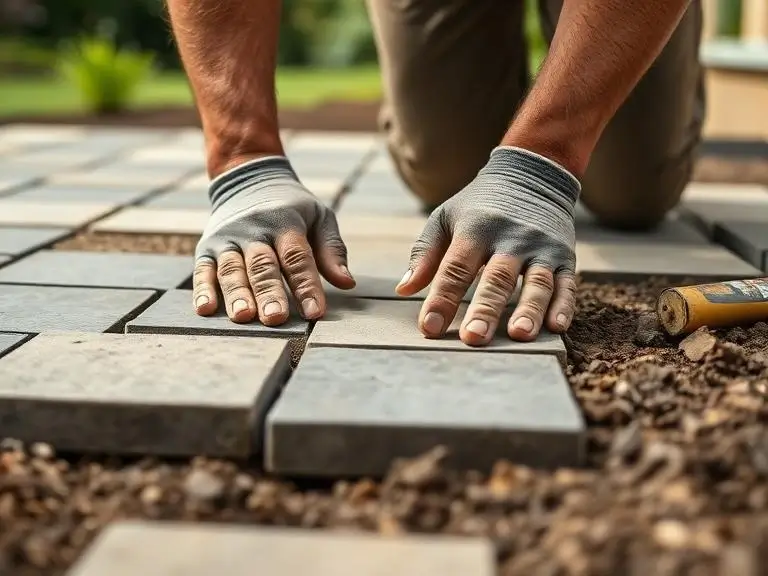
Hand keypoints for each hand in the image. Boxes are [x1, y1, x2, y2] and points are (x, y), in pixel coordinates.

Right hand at [194, 156, 353, 323]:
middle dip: (269, 292)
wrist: (248, 177)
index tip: (315, 312)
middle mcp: (254, 231)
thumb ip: (331, 250)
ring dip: (237, 294)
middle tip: (276, 318)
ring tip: (243, 317)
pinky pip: (203, 271)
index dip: (306, 286)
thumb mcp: (319, 217)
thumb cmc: (292, 207)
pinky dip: (203, 290)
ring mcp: (228, 239)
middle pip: (262, 265)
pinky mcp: (207, 248)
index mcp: (285, 223)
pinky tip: (205, 310)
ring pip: (232, 270)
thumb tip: (347, 283)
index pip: (297, 257)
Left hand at [396, 146, 579, 345]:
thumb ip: (425, 254)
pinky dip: (564, 305)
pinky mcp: (565, 256)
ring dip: (529, 310)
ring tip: (519, 335)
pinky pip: (567, 283)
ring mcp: (540, 247)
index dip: (441, 299)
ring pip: (536, 282)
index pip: (454, 269)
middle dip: (484, 310)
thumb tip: (404, 289)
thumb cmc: (478, 206)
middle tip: (473, 339)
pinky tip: (556, 327)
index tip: (429, 328)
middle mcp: (510, 238)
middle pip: (496, 279)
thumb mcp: (445, 218)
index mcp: (475, 230)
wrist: (531, 173)